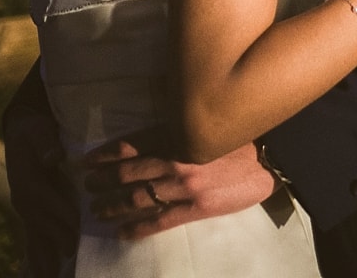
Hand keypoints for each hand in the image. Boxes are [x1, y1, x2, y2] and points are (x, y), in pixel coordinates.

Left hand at [82, 139, 275, 240]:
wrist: (269, 159)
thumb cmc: (238, 139)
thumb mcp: (203, 125)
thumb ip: (176, 129)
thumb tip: (148, 133)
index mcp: (176, 136)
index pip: (129, 146)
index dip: (104, 155)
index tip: (87, 162)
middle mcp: (174, 160)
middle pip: (127, 173)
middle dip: (103, 181)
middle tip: (87, 187)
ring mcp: (183, 186)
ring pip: (138, 197)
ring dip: (113, 205)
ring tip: (98, 211)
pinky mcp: (195, 208)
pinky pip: (159, 220)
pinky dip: (137, 226)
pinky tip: (122, 232)